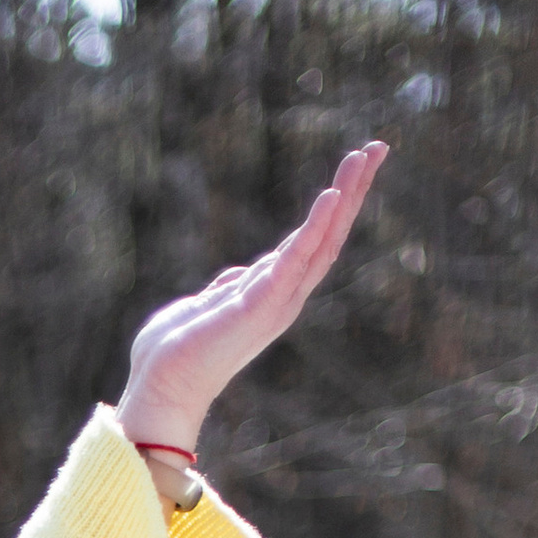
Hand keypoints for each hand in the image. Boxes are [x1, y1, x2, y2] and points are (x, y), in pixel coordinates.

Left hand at [118, 143, 388, 457]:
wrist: (160, 388)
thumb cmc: (176, 353)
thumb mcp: (206, 307)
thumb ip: (227, 290)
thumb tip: (234, 278)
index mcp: (273, 295)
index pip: (314, 242)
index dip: (336, 206)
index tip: (354, 166)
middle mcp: (284, 298)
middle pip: (330, 236)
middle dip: (354, 191)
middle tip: (377, 148)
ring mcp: (276, 302)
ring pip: (322, 241)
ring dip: (345, 196)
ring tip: (364, 157)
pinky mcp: (260, 304)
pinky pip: (295, 258)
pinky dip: (315, 227)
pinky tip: (331, 195)